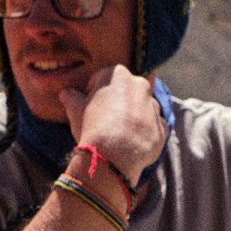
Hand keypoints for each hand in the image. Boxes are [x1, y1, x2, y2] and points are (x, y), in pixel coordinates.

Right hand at [60, 65, 166, 182]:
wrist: (113, 156)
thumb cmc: (92, 127)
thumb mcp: (75, 110)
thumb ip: (72, 97)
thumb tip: (67, 92)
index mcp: (118, 74)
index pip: (104, 77)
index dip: (95, 91)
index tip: (89, 104)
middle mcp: (140, 85)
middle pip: (128, 90)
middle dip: (118, 101)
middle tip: (105, 118)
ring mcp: (154, 106)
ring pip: (143, 107)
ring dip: (133, 116)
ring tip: (118, 133)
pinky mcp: (163, 126)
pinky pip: (153, 126)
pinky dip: (144, 132)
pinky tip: (131, 143)